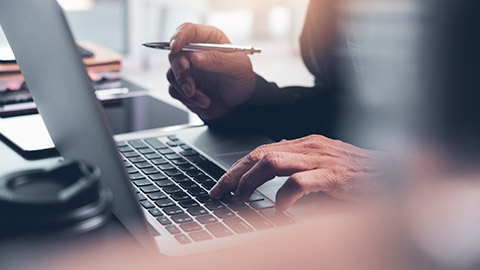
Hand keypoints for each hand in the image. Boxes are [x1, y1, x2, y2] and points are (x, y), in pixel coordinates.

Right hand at [167, 23, 255, 119]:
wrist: (239, 103)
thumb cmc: (241, 79)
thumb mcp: (238, 67)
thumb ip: (218, 60)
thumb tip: (195, 57)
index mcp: (208, 40)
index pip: (188, 30)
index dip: (179, 37)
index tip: (176, 48)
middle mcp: (194, 52)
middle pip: (174, 55)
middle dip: (180, 72)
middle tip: (191, 86)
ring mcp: (187, 69)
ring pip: (172, 75)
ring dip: (186, 90)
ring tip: (206, 100)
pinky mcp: (183, 85)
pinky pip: (175, 90)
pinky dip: (187, 99)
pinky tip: (204, 102)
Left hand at [209, 135, 379, 209]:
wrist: (395, 174)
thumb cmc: (358, 176)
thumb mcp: (322, 170)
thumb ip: (297, 174)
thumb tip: (270, 192)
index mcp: (304, 144)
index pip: (260, 151)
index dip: (237, 169)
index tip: (221, 186)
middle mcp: (308, 146)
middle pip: (259, 154)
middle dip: (234, 175)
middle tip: (219, 194)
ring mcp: (320, 158)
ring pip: (271, 162)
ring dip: (251, 183)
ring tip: (241, 201)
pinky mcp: (333, 175)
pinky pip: (298, 183)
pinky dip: (283, 198)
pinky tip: (278, 211)